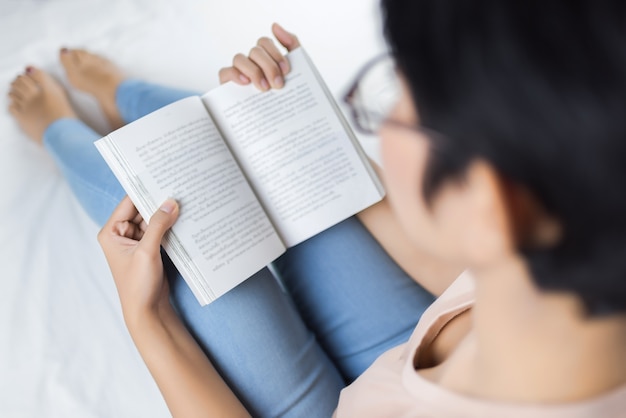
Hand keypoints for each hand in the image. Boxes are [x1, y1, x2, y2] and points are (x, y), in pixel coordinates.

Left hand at [97, 196, 178, 327]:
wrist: (147, 311)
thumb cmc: (138, 285)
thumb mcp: (146, 252)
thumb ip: (157, 225)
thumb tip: (170, 203)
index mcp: (111, 232)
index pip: (128, 203)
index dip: (144, 190)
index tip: (161, 178)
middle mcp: (122, 235)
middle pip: (142, 210)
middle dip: (158, 202)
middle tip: (178, 188)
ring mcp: (137, 242)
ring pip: (153, 220)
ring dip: (166, 214)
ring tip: (184, 201)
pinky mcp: (150, 249)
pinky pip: (160, 231)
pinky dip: (170, 226)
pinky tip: (184, 219)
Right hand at [219, 22, 300, 90]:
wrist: (283, 124)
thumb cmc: (288, 97)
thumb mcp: (297, 71)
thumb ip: (291, 45)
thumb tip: (274, 25)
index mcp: (265, 57)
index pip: (264, 42)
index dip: (275, 53)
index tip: (287, 71)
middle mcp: (251, 62)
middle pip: (255, 51)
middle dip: (269, 66)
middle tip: (278, 85)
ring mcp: (239, 72)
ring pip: (239, 58)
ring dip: (254, 71)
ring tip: (265, 89)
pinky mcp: (228, 85)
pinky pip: (225, 72)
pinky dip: (235, 74)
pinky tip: (246, 83)